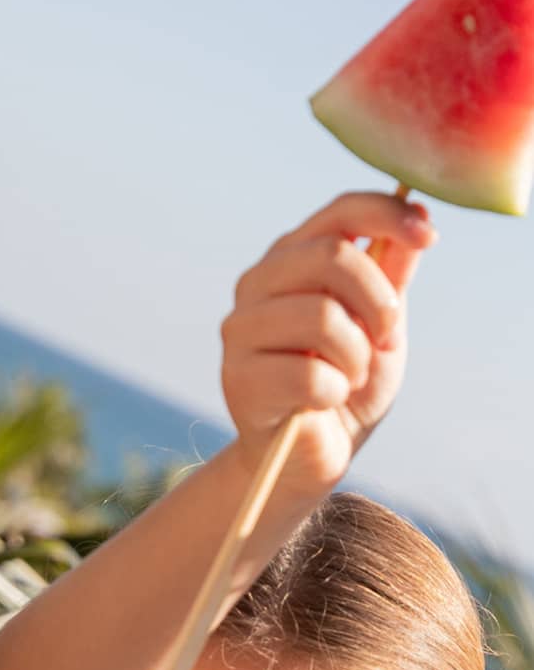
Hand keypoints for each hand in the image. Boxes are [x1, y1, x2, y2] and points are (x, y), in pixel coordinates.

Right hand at [222, 190, 435, 490]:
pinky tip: (324, 402)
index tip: (429, 237)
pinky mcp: (240, 379)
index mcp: (291, 260)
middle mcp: (257, 285)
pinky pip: (309, 374)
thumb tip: (415, 213)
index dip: (388, 214)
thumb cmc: (345, 386)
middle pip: (331, 256)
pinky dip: (334, 392)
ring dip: (356, 355)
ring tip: (350, 376)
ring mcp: (241, 331)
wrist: (311, 457)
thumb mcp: (382, 326)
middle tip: (385, 338)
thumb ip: (392, 275)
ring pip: (320, 316)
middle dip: (379, 301)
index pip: (339, 212)